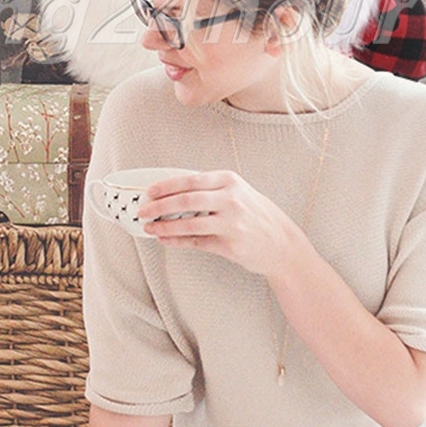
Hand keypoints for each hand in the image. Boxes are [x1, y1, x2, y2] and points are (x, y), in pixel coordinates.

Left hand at [137, 170, 296, 276]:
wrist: (282, 243)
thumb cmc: (256, 214)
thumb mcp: (237, 192)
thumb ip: (209, 189)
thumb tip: (172, 192)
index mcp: (229, 181)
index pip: (190, 180)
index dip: (166, 186)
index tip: (149, 191)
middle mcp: (231, 200)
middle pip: (186, 201)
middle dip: (159, 206)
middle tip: (143, 210)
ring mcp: (231, 223)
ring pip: (189, 224)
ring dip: (164, 227)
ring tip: (149, 228)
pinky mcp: (230, 245)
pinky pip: (197, 243)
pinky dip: (177, 241)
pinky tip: (165, 240)